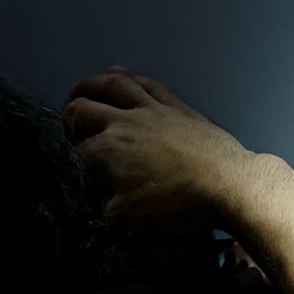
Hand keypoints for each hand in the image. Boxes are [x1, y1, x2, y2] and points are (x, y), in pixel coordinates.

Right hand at [65, 67, 252, 237]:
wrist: (226, 183)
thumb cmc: (176, 204)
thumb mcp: (128, 221)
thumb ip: (103, 209)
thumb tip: (95, 199)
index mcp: (107, 150)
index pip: (77, 152)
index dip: (70, 162)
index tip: (73, 171)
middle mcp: (123, 121)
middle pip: (84, 109)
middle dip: (69, 118)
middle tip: (66, 128)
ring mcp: (151, 109)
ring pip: (114, 86)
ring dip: (90, 85)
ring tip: (79, 90)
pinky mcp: (175, 105)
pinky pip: (147, 83)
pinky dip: (128, 75)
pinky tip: (118, 72)